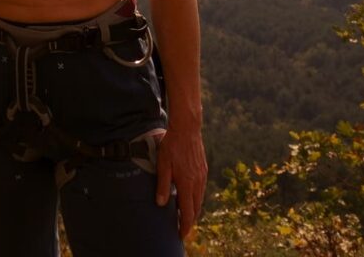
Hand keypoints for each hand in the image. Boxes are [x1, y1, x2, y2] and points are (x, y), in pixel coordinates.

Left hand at [154, 123, 207, 239]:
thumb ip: (162, 185)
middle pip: (196, 209)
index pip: (187, 211)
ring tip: (185, 216)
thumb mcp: (163, 165)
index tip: (181, 234)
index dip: (184, 225)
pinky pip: (201, 190)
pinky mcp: (203, 170)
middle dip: (190, 221)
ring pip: (200, 200)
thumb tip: (160, 204)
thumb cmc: (172, 146)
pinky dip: (196, 199)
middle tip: (182, 228)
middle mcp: (197, 182)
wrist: (187, 129)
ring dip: (193, 210)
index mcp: (186, 183)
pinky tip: (190, 198)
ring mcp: (202, 176)